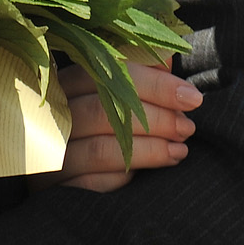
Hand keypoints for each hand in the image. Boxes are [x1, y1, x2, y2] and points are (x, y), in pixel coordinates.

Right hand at [46, 60, 199, 190]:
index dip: (155, 85)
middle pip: (103, 112)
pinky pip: (93, 183)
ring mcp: (52, 154)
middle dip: (156, 119)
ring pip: (101, 149)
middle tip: (187, 127)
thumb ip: (140, 75)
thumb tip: (166, 58)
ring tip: (179, 150)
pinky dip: (128, 177)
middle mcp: (53, 116)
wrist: (62, 180)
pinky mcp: (58, 186)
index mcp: (67, 83)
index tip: (191, 97)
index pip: (109, 75)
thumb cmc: (99, 124)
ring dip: (149, 150)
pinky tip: (152, 172)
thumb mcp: (116, 94)